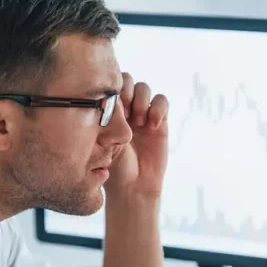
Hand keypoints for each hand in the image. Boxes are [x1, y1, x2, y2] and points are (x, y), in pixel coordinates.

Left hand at [104, 72, 168, 199]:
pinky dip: (158, 109)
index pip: (111, 85)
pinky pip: (162, 101)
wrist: (132, 185)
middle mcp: (125, 109)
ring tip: (138, 122)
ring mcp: (143, 114)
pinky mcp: (160, 121)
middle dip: (127, 91)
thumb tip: (114, 96)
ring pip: (144, 88)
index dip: (113, 88)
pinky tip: (152, 126)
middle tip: (125, 111)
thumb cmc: (113, 166)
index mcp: (108, 111)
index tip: (112, 105)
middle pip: (129, 80)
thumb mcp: (105, 140)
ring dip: (141, 101)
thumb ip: (110, 116)